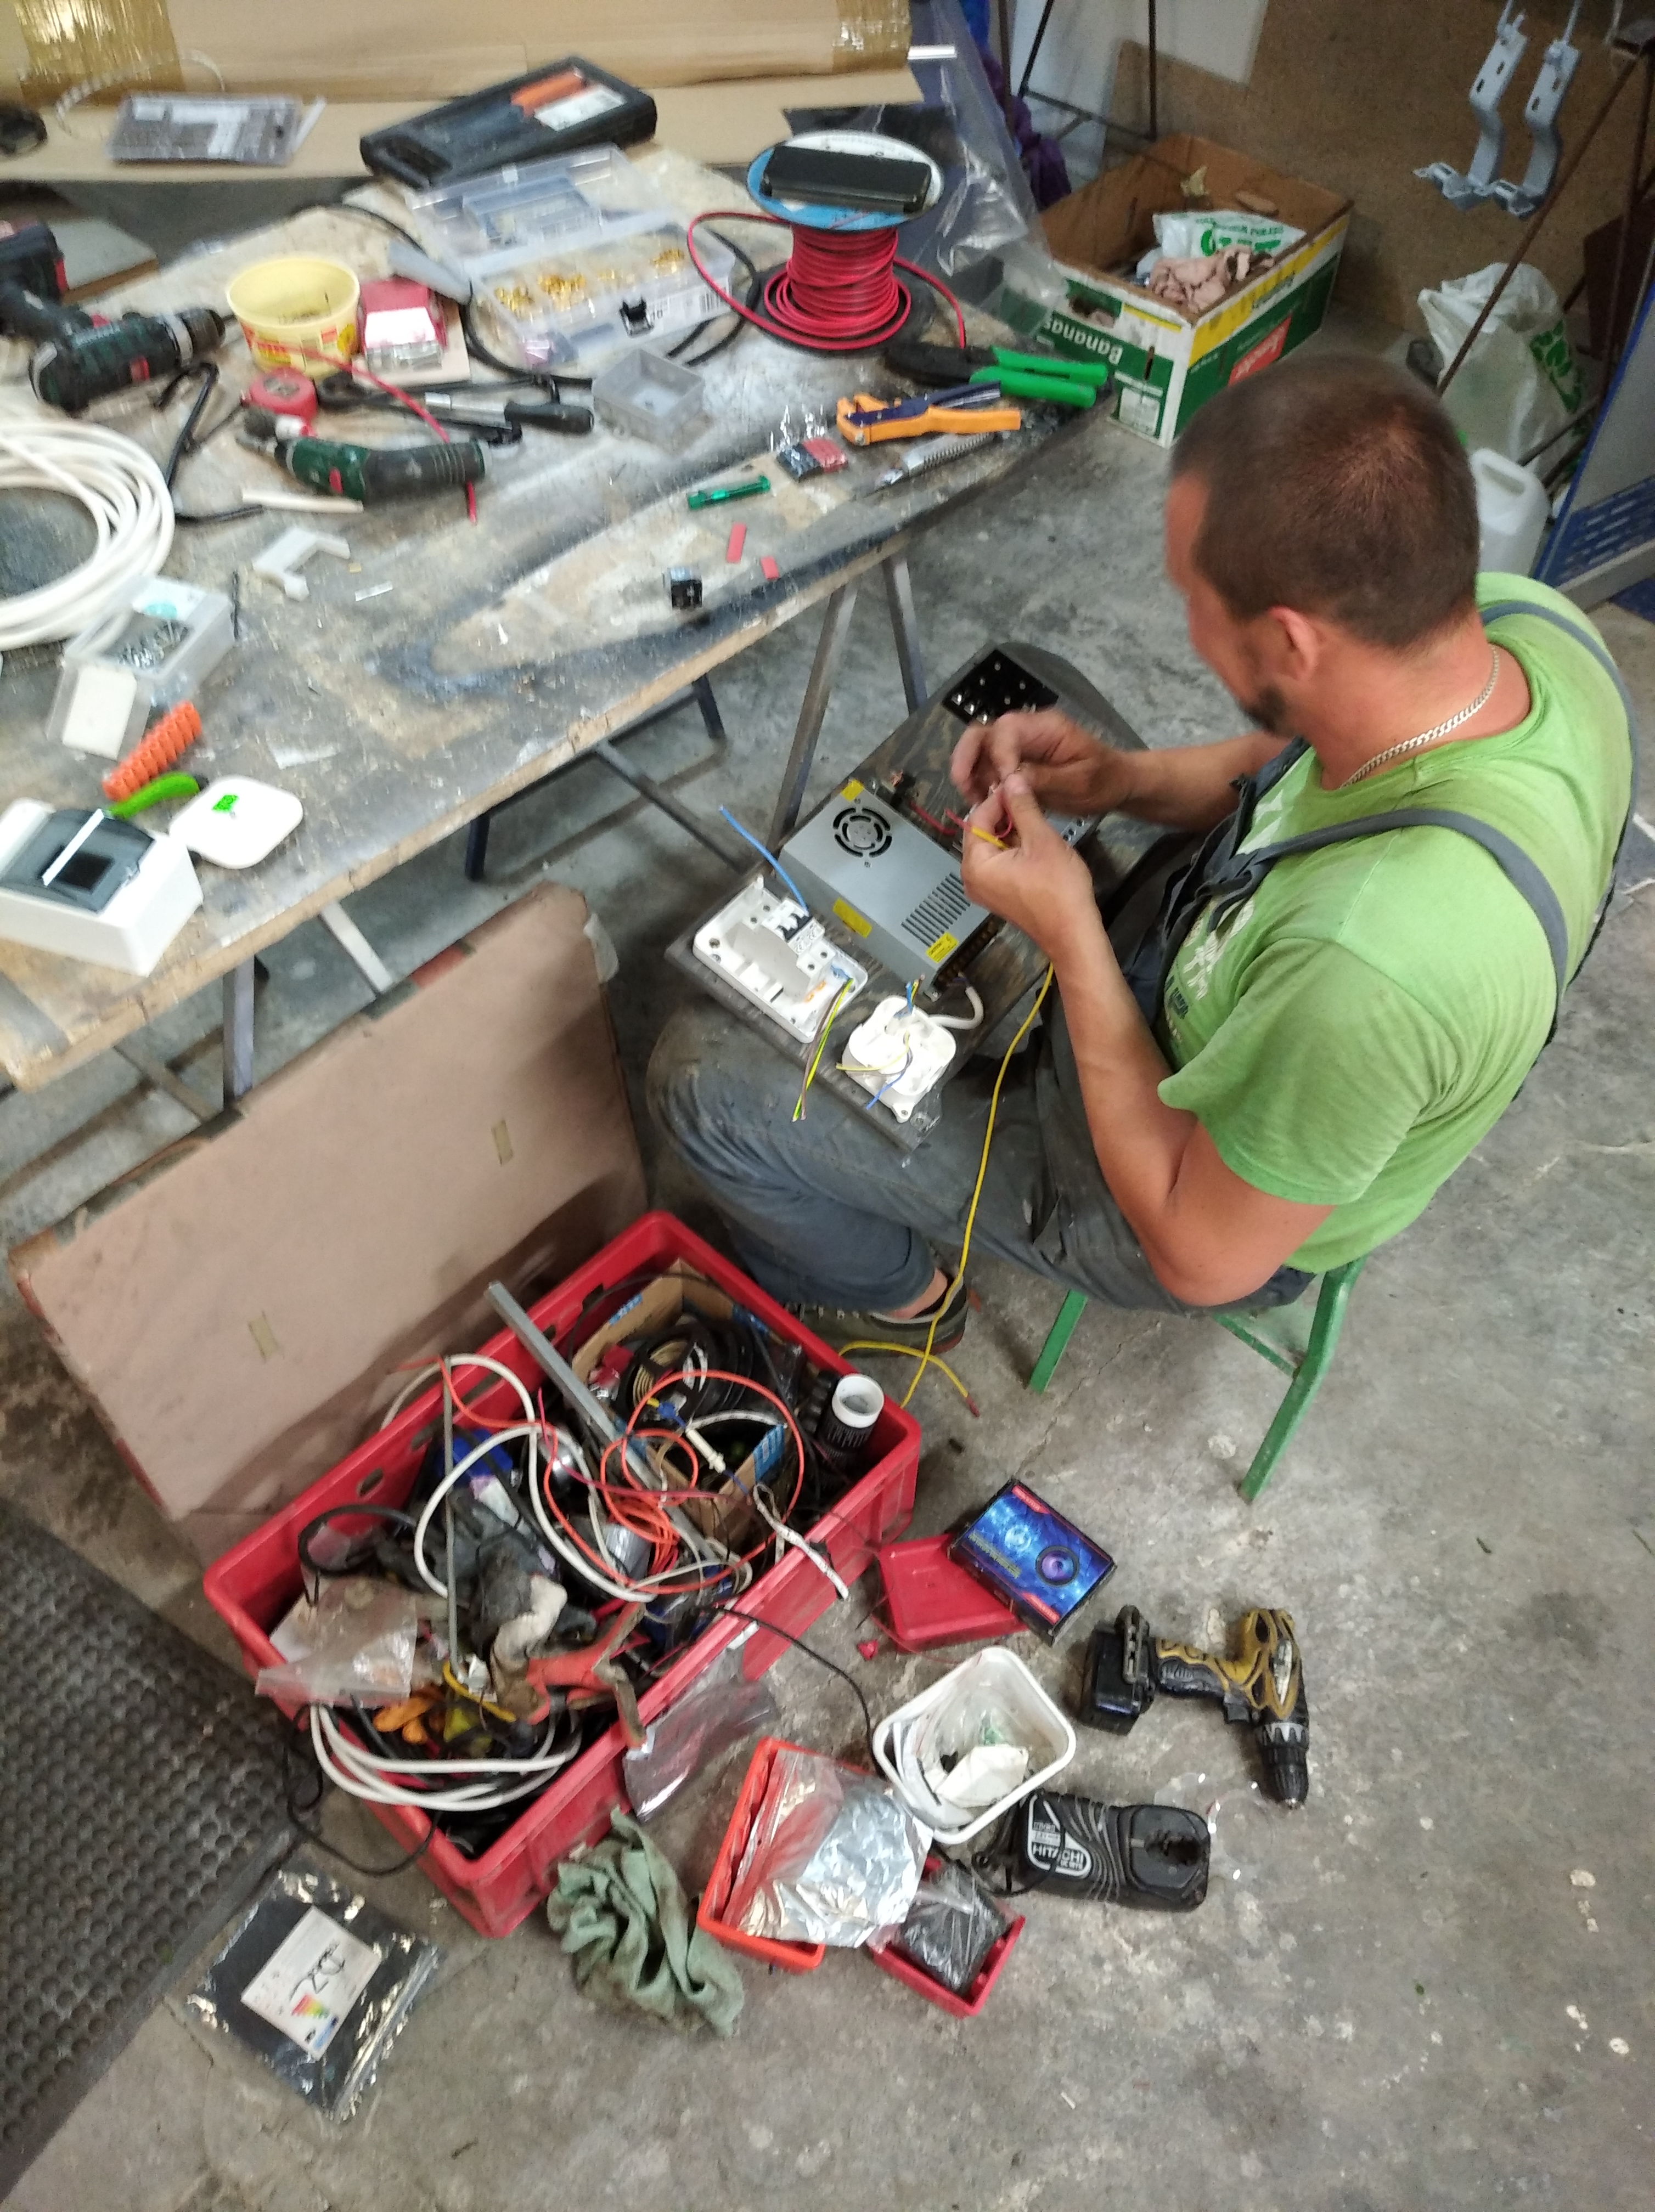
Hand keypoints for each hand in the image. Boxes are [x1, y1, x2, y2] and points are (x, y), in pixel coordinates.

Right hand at [950, 707, 1138, 816]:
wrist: (1115, 783)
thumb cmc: (1103, 780)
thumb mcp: (1080, 783)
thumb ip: (1045, 779)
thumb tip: (1009, 780)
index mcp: (1046, 727)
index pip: (1007, 730)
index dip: (998, 756)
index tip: (1001, 786)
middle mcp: (1027, 730)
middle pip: (983, 733)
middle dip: (968, 758)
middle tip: (964, 787)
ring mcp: (1019, 746)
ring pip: (979, 750)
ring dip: (970, 773)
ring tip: (974, 800)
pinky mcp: (1015, 762)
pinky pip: (987, 767)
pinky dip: (978, 782)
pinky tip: (981, 802)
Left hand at [959, 772, 1102, 965]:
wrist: (1073, 933)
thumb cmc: (1058, 888)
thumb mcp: (1041, 840)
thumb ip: (1023, 807)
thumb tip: (1012, 778)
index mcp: (975, 864)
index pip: (977, 818)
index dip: (997, 797)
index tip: (1017, 781)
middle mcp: (971, 877)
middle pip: (981, 832)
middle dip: (1002, 812)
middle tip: (1026, 793)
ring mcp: (985, 889)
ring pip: (992, 847)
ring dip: (1009, 828)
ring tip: (1032, 810)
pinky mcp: (999, 894)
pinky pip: (999, 862)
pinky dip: (1013, 846)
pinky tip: (1032, 835)